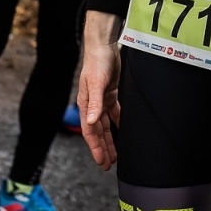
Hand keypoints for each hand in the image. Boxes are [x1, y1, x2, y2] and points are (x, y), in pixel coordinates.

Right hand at [78, 11, 122, 170]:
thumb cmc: (97, 63)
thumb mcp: (96, 83)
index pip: (90, 131)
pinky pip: (115, 113)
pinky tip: (124, 132)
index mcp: (86, 104)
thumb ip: (94, 103)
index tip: (101, 162)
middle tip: (108, 165)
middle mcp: (93, 105)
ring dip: (111, 139)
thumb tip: (90, 122)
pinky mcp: (110, 94)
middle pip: (98, 132)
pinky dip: (119, 123)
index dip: (96, 147)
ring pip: (107, 125)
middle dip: (103, 148)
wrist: (104, 46)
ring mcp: (102, 100)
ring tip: (116, 154)